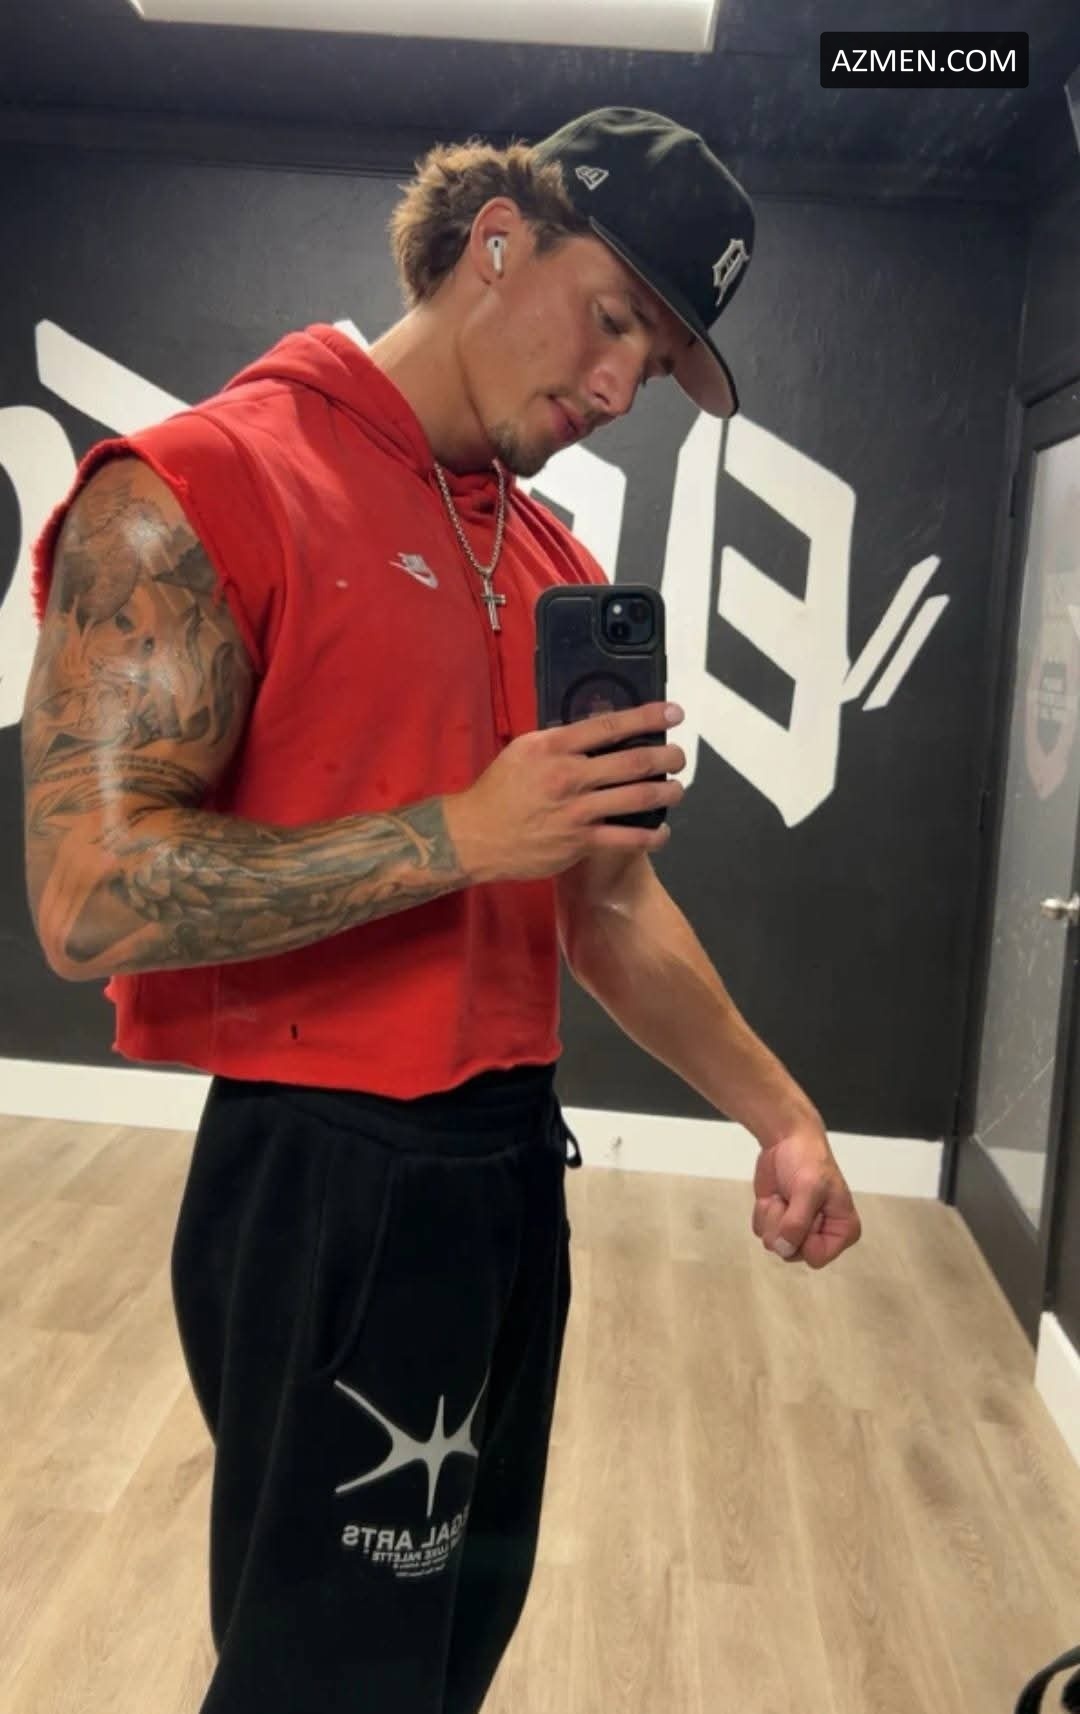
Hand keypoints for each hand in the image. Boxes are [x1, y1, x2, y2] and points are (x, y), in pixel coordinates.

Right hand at [446, 701, 686, 884]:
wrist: (474, 835)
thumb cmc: (500, 790)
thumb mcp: (524, 751)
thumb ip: (561, 741)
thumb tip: (598, 730)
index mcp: (554, 747)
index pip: (609, 725)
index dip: (646, 717)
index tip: (672, 713)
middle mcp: (569, 776)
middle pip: (633, 762)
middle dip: (666, 757)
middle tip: (680, 756)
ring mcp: (577, 811)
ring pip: (637, 798)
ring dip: (667, 792)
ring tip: (678, 789)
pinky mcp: (580, 842)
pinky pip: (626, 839)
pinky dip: (651, 836)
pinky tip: (662, 832)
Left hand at [752, 1127, 861, 1270]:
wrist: (786, 1140)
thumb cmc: (807, 1160)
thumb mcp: (808, 1189)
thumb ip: (797, 1223)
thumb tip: (783, 1248)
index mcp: (843, 1231)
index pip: (816, 1257)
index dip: (803, 1236)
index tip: (807, 1210)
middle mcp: (822, 1236)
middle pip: (792, 1253)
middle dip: (784, 1224)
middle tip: (792, 1198)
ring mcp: (798, 1231)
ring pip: (774, 1244)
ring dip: (773, 1215)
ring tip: (785, 1194)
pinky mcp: (778, 1223)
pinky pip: (761, 1231)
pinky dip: (763, 1211)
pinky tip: (775, 1195)